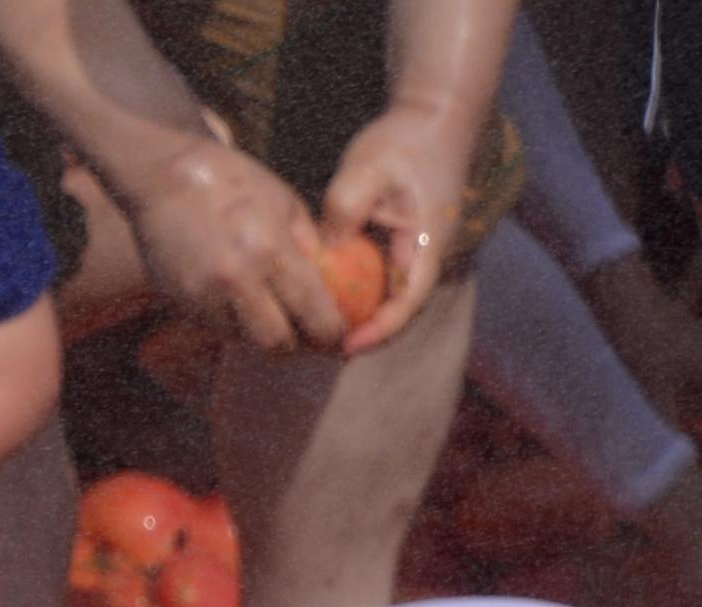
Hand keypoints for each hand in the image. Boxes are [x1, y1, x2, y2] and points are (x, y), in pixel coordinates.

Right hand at [123, 136, 337, 351]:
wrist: (163, 179)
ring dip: (261, 331)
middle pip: (276, 343)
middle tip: (306, 336)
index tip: (338, 336)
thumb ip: (307, 247)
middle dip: (295, 345)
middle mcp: (235, 281)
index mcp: (269, 251)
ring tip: (270, 311)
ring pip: (243, 339)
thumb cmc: (232, 182)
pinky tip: (236, 297)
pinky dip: (233, 321)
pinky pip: (215, 326)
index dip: (331, 333)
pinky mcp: (179, 303)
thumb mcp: (284, 203)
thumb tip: (329, 283)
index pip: (312, 313)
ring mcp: (201, 296)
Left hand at [322, 105, 466, 351]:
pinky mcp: (402, 245)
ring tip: (313, 333)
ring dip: (357, 318)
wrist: (433, 118)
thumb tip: (322, 254)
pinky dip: (355, 295)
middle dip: (361, 334)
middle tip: (315, 348)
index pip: (407, 304)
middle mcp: (426, 255)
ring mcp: (415, 251)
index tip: (344, 346)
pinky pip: (380, 281)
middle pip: (397, 311)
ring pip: (388, 298)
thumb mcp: (366, 169)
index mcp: (426, 243)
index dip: (378, 332)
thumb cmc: (403, 142)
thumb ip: (343, 212)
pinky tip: (321, 300)